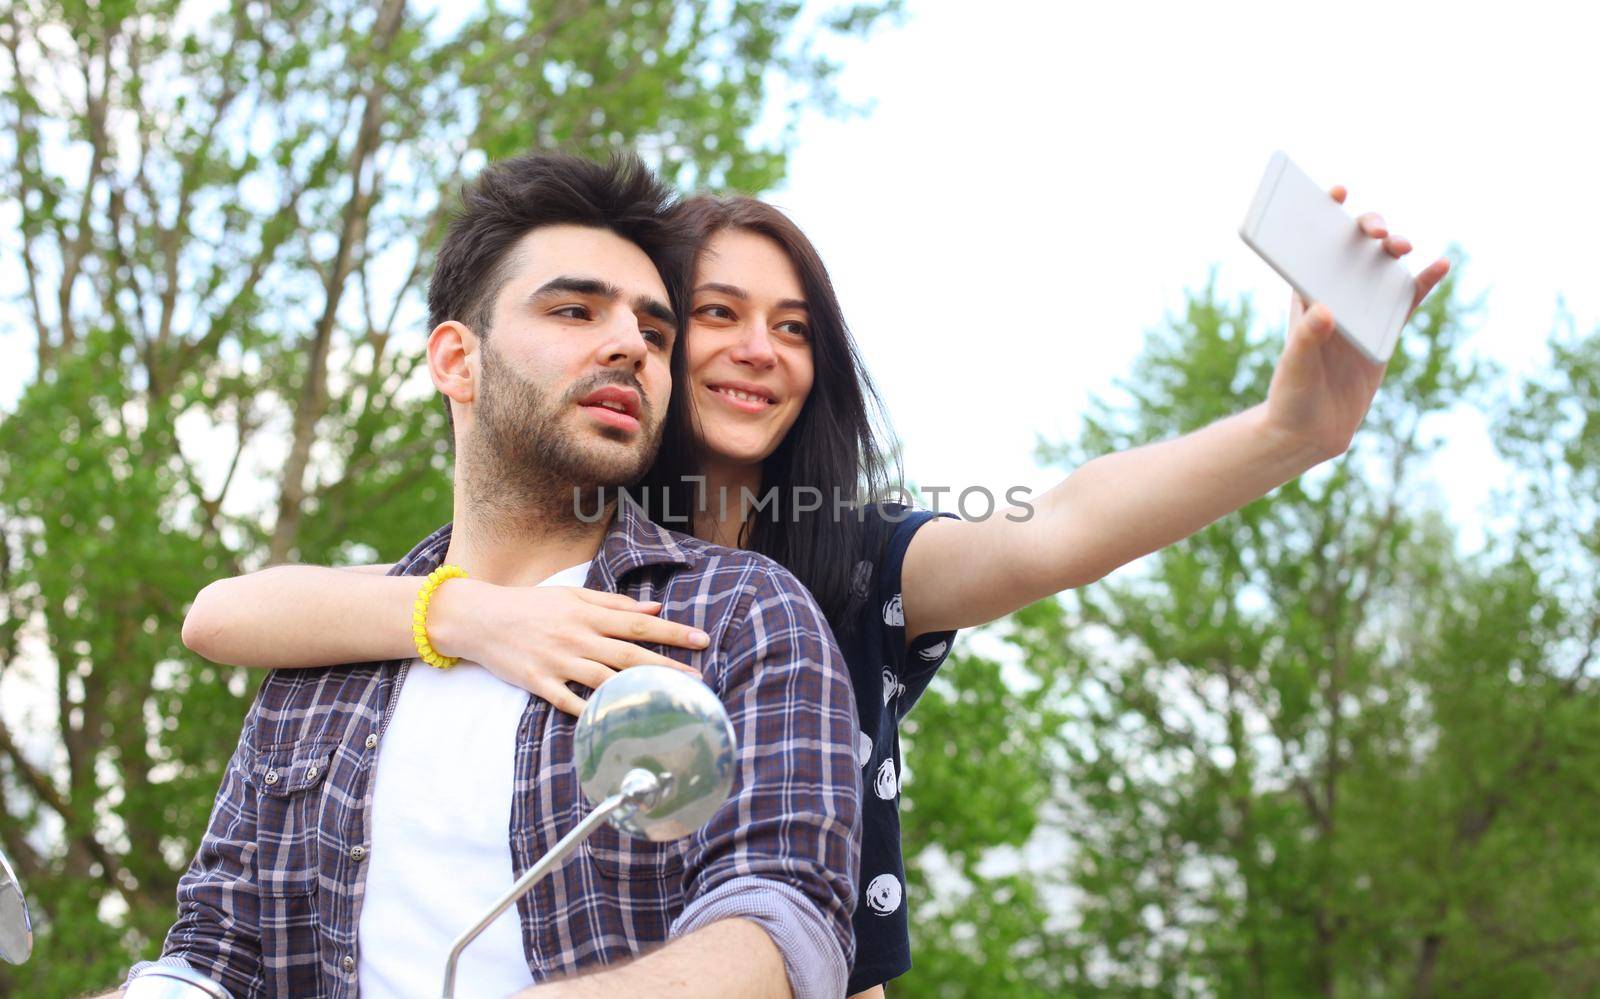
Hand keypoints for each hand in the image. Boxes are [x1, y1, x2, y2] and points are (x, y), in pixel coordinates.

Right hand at [429, 581, 708, 715]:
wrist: (478, 617)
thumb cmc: (530, 605)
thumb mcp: (572, 595)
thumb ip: (613, 603)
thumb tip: (654, 609)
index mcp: (587, 613)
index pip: (638, 624)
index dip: (672, 632)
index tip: (701, 640)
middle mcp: (577, 637)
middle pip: (629, 653)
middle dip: (667, 666)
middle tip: (698, 679)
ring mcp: (558, 661)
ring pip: (605, 678)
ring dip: (637, 690)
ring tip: (668, 702)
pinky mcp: (539, 682)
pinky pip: (570, 702)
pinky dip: (591, 713)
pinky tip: (614, 724)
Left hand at [1267, 184, 1450, 457]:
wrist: (1312, 431)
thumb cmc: (1292, 394)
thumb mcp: (1295, 366)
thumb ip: (1308, 338)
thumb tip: (1326, 309)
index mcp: (1304, 295)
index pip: (1311, 245)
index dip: (1323, 214)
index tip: (1334, 192)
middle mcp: (1334, 294)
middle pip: (1353, 249)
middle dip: (1365, 230)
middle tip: (1373, 230)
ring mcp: (1362, 309)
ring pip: (1382, 268)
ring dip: (1394, 251)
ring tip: (1402, 245)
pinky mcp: (1385, 330)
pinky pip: (1409, 299)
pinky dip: (1425, 281)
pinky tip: (1440, 264)